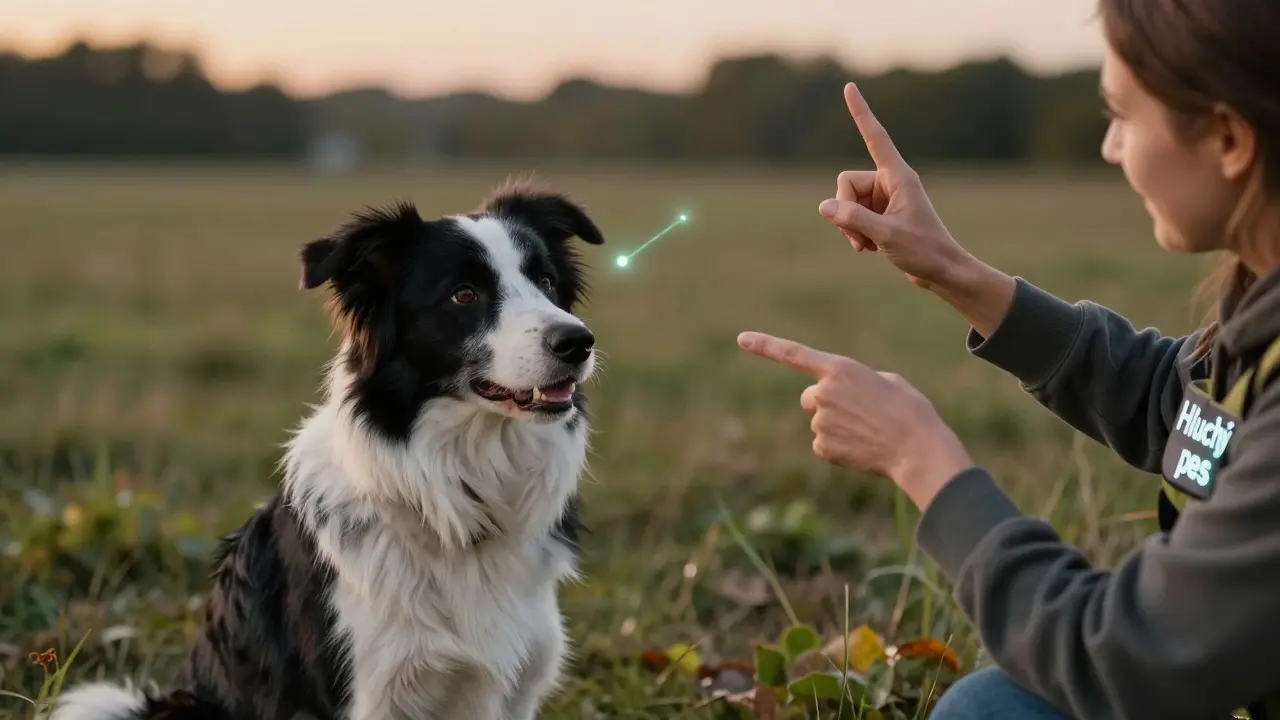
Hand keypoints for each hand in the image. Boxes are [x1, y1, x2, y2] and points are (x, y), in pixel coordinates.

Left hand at [737, 330, 973, 509]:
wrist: (918, 447)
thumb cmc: (910, 410)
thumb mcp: (887, 381)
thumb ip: (856, 381)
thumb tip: (845, 396)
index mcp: (840, 369)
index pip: (794, 354)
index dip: (765, 345)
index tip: (741, 339)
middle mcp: (823, 392)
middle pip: (810, 397)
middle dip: (826, 404)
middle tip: (858, 413)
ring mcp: (820, 421)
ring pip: (819, 423)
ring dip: (838, 426)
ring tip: (868, 431)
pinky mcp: (822, 446)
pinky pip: (823, 445)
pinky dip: (839, 447)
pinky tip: (862, 448)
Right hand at [824, 83, 972, 290]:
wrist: (942, 271)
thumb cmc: (924, 250)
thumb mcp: (885, 235)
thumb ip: (853, 219)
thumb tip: (824, 206)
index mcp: (898, 176)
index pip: (874, 137)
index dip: (860, 112)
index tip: (849, 87)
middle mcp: (889, 182)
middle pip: (846, 183)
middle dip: (844, 212)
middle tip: (859, 239)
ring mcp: (884, 199)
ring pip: (845, 203)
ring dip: (849, 227)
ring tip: (867, 246)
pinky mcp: (880, 215)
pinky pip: (852, 216)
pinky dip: (855, 233)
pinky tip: (870, 248)